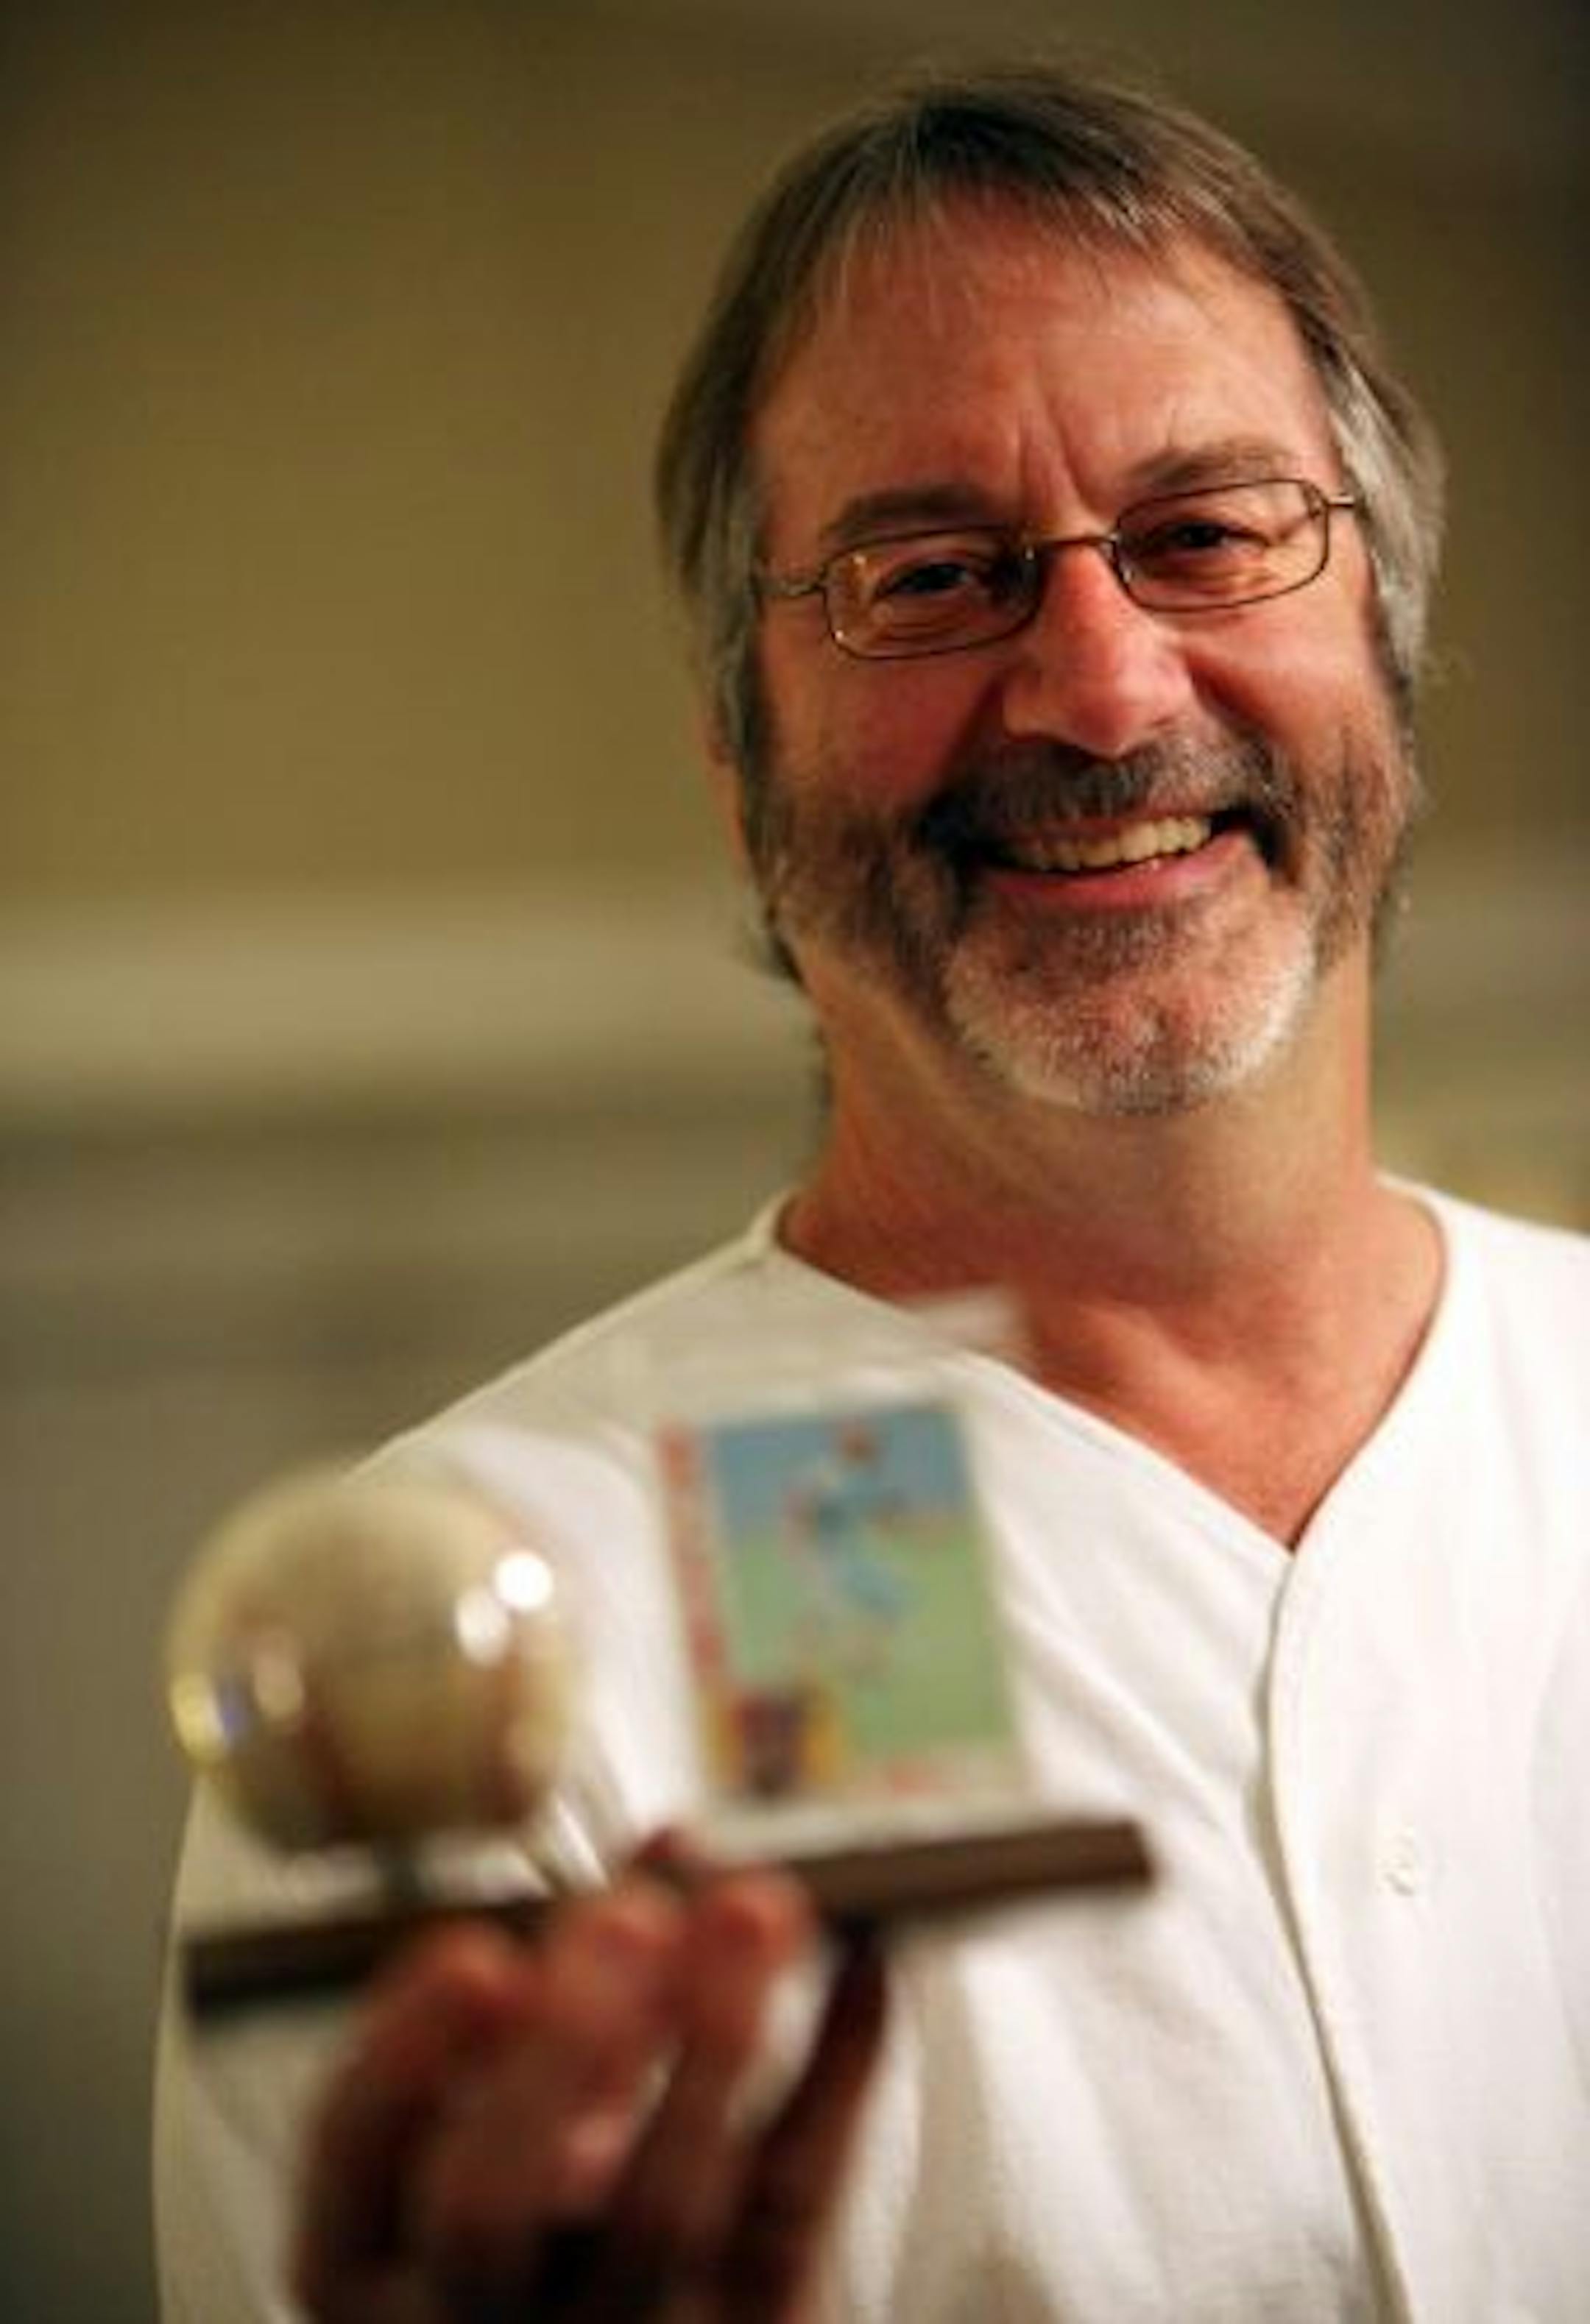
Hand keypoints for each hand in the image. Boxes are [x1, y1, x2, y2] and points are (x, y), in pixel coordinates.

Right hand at [292, 1863, 886, 2321]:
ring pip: (659, 2214)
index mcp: (378, 2248)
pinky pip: (793, 2209)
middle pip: (490, 2206)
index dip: (408, 2048)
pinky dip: (838, 2074)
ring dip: (713, 2039)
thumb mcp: (509, 2115)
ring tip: (756, 1907)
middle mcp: (475, 2311)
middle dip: (562, 2048)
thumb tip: (670, 1849)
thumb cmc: (556, 2220)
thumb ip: (562, 1986)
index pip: (356, 2153)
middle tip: (630, 1919)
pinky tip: (860, 1969)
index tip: (477, 1951)